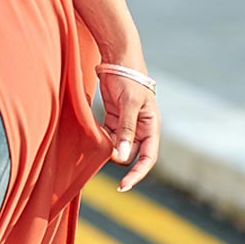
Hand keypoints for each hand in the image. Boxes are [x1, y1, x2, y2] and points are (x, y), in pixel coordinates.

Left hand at [97, 66, 158, 191]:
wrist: (118, 57)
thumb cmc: (129, 77)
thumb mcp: (128, 103)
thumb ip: (126, 130)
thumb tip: (122, 156)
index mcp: (151, 125)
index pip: (148, 157)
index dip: (138, 174)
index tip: (123, 186)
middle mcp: (141, 127)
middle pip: (131, 154)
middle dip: (118, 158)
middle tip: (102, 155)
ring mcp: (127, 123)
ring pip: (118, 146)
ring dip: (109, 148)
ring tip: (97, 140)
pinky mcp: (115, 118)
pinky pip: (109, 136)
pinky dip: (102, 139)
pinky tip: (93, 135)